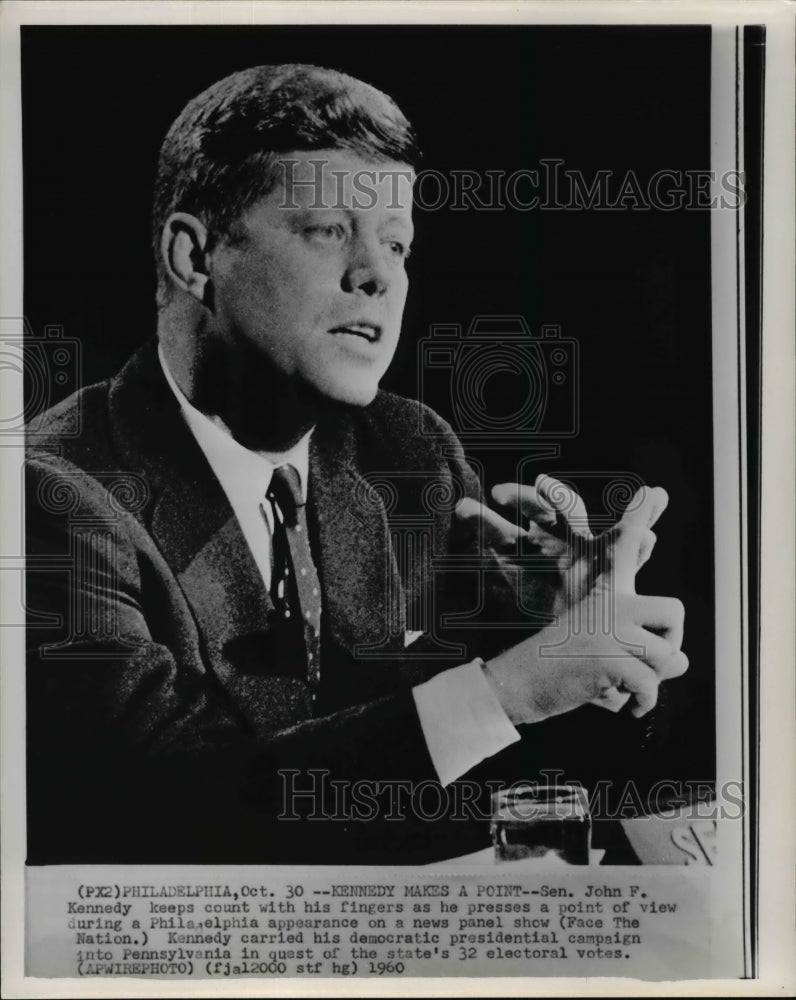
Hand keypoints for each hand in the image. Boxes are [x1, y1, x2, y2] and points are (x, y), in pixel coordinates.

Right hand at [482, 486, 686, 721]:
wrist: (518, 687)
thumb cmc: (562, 670)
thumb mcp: (603, 651)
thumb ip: (644, 649)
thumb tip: (684, 661)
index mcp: (602, 592)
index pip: (626, 548)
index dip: (640, 518)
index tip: (654, 491)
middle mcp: (608, 602)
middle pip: (674, 611)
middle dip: (670, 644)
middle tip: (642, 662)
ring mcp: (608, 627)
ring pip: (668, 656)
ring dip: (649, 684)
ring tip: (619, 686)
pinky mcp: (607, 655)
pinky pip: (651, 684)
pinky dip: (641, 703)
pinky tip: (623, 706)